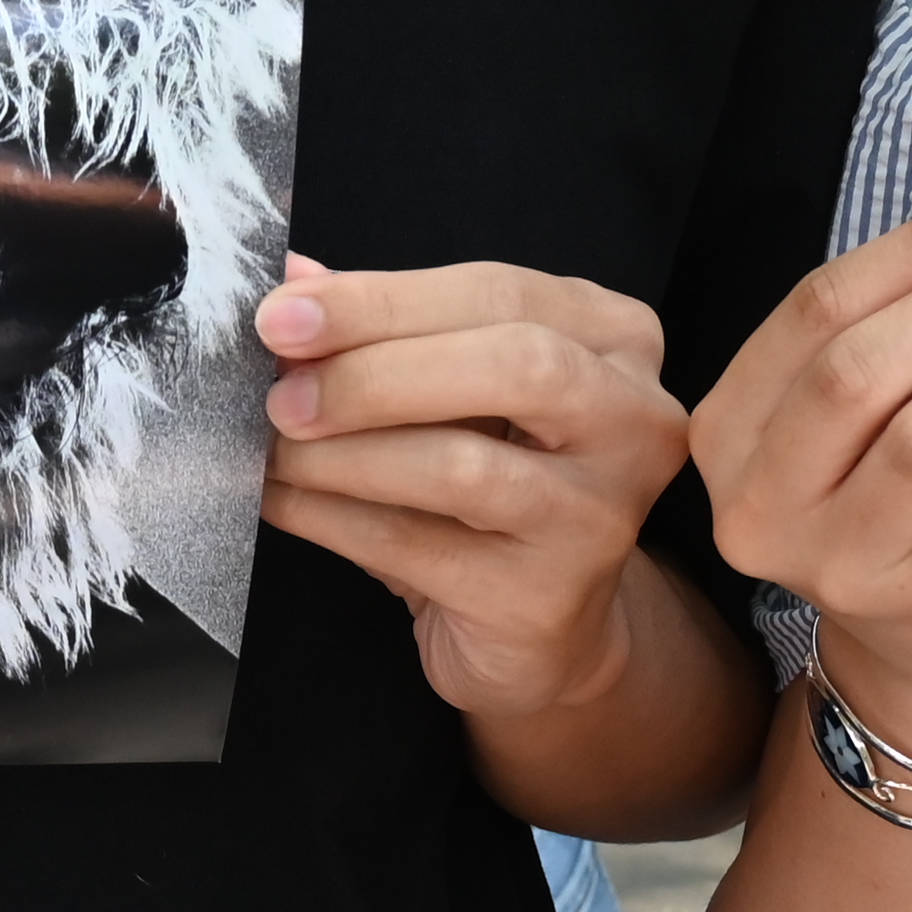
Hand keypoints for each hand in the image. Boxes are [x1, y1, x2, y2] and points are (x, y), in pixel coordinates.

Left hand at [257, 257, 694, 721]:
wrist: (542, 628)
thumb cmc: (493, 487)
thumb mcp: (450, 391)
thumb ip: (385, 330)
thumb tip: (293, 282)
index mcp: (617, 337)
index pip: (498, 293)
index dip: (381, 299)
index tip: (281, 313)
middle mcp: (633, 418)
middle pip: (510, 364)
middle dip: (374, 371)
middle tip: (282, 391)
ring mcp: (600, 513)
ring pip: (462, 465)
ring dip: (343, 453)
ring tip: (277, 450)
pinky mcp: (547, 597)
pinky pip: (417, 544)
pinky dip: (330, 517)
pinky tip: (284, 501)